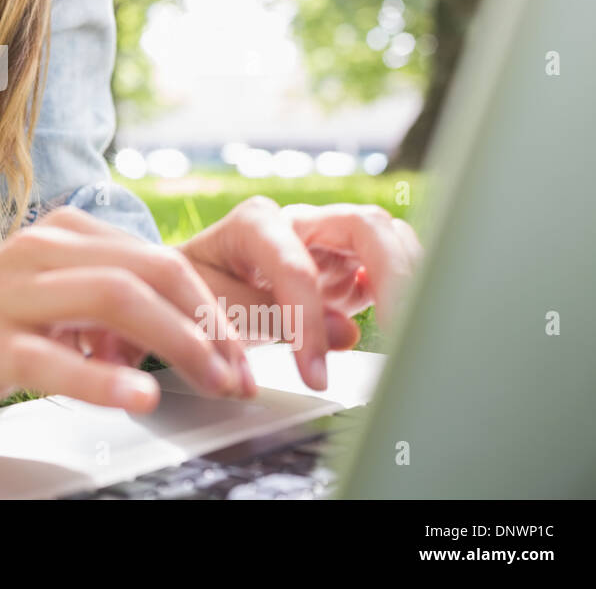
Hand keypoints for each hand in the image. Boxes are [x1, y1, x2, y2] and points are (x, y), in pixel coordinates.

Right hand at [0, 205, 256, 425]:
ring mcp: (12, 294)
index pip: (158, 259)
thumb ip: (108, 296)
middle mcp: (41, 251)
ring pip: (113, 298)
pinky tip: (139, 397)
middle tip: (237, 374)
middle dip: (207, 324)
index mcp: (63, 234)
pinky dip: (103, 378)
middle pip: (147, 271)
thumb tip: (187, 329)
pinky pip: (53, 358)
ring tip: (210, 381)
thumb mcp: (50, 293)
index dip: (210, 307)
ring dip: (177, 343)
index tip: (239, 354)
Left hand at [176, 196, 423, 391]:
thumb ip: (268, 319)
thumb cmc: (193, 293)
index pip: (295, 267)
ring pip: (387, 239)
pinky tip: (405, 323)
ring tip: (410, 330)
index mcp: (256, 223)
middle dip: (391, 276)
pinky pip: (387, 268)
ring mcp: (328, 241)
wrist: (184, 289)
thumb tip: (346, 334)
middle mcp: (301, 222)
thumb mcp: (211, 309)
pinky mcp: (346, 267)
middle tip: (400, 333)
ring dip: (406, 280)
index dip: (308, 321)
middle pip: (365, 226)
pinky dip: (403, 291)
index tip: (312, 374)